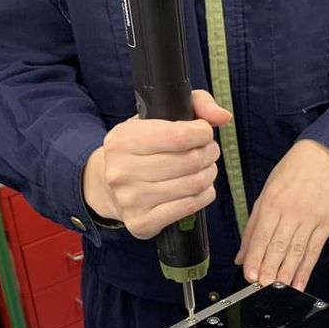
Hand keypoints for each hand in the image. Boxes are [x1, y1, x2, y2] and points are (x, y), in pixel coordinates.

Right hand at [83, 90, 231, 238]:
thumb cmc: (140, 148)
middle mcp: (123, 171)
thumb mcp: (157, 116)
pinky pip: (190, 207)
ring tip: (204, 168)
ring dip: (209, 174)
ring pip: (194, 185)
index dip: (203, 133)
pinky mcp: (142, 223)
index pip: (179, 136)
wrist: (106, 186)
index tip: (203, 133)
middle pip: (190, 162)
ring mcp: (131, 200)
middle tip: (207, 152)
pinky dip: (204, 196)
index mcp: (124, 140)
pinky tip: (199, 189)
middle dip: (209, 153)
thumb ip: (195, 104)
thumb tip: (223, 116)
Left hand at [235, 139, 328, 289]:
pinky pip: (314, 251)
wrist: (319, 159)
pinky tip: (299, 283)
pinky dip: (306, 270)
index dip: (255, 258)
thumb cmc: (288, 176)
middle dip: (269, 270)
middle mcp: (293, 211)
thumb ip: (252, 229)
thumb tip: (241, 257)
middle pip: (279, 246)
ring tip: (277, 290)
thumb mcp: (264, 196)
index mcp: (273, 203)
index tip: (249, 276)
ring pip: (297, 252)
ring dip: (286, 274)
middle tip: (261, 288)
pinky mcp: (326, 224)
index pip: (262, 236)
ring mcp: (311, 218)